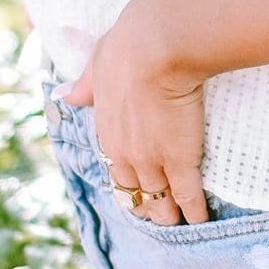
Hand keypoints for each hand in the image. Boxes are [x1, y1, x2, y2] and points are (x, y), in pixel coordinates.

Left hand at [57, 0, 210, 225]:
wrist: (155, 48)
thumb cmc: (127, 47)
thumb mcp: (97, 63)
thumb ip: (86, 84)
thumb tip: (67, 93)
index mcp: (106, 130)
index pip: (113, 167)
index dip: (125, 182)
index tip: (133, 191)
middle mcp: (126, 153)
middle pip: (134, 191)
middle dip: (145, 205)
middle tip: (158, 215)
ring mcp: (153, 159)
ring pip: (159, 198)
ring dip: (168, 212)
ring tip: (178, 222)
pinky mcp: (180, 159)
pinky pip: (188, 194)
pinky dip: (195, 210)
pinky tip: (201, 220)